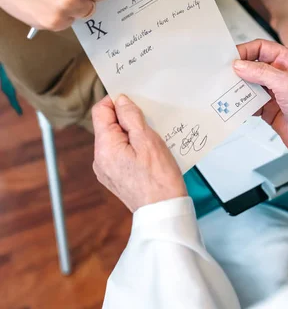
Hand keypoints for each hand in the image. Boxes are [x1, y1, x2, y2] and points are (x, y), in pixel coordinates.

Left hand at [92, 95, 186, 211]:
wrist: (163, 212)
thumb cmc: (159, 178)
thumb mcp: (148, 140)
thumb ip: (130, 117)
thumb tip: (120, 101)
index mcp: (104, 147)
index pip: (100, 111)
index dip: (116, 102)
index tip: (134, 102)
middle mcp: (99, 159)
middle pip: (107, 125)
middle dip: (126, 119)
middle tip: (148, 122)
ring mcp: (106, 170)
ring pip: (115, 139)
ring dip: (131, 134)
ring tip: (151, 141)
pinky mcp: (114, 178)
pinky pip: (119, 153)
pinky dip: (132, 147)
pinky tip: (148, 154)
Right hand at [234, 39, 287, 159]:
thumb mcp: (287, 84)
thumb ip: (261, 72)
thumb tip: (240, 65)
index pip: (263, 48)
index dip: (246, 51)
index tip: (230, 58)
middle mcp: (283, 75)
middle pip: (254, 66)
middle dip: (239, 70)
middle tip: (223, 74)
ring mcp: (276, 93)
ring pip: (251, 84)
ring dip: (239, 87)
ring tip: (226, 90)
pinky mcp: (270, 109)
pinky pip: (251, 102)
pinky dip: (242, 103)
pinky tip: (235, 105)